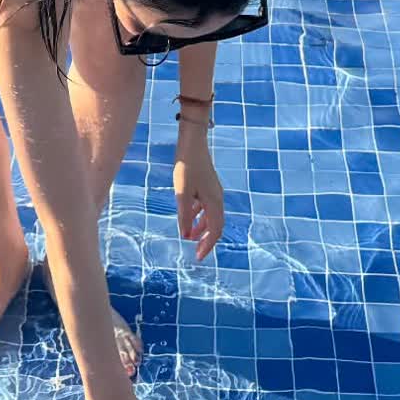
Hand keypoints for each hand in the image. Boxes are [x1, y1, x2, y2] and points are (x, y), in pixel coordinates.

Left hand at [173, 129, 223, 260]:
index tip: (199, 257)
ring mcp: (213, 191)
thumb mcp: (182, 193)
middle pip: (215, 225)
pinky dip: (199, 215)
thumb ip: (184, 215)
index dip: (208, 245)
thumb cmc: (187, 167)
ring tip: (190, 237)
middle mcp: (217, 198)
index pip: (215, 230)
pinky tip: (188, 215)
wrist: (192, 142)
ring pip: (211, 216)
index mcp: (214, 202)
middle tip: (197, 252)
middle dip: (206, 239)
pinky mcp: (207, 184)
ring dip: (202, 228)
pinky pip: (206, 206)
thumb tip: (185, 235)